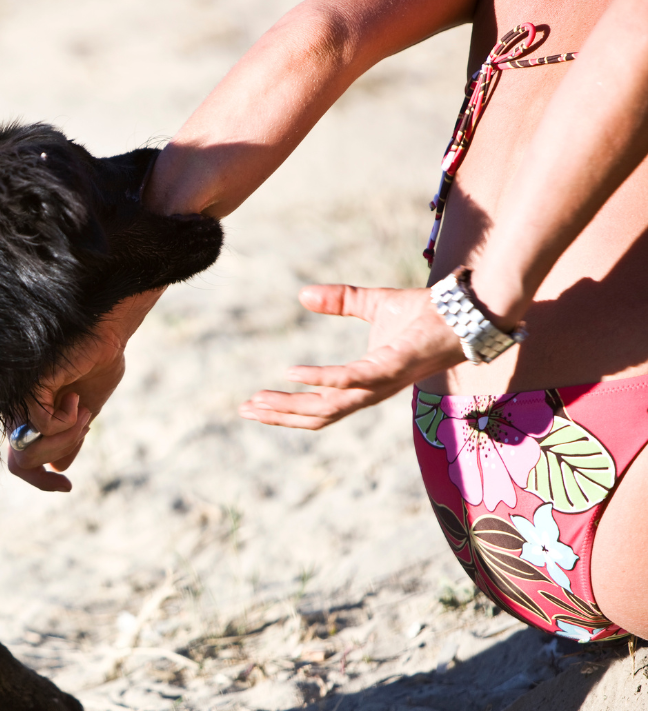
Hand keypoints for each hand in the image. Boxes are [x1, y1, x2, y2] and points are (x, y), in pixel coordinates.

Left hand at [8, 290, 163, 490]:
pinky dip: (65, 421)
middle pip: (23, 461)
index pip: (18, 463)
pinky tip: (76, 399)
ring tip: (83, 413)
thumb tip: (58, 467)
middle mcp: (16, 409)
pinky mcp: (28, 386)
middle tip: (85, 428)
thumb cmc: (96, 366)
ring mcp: (19, 398)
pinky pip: (41, 425)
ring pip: (29, 448)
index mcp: (27, 416)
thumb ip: (69, 439)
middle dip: (60, 453)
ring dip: (65, 438)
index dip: (39, 481)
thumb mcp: (84, 413)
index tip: (67, 485)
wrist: (109, 338)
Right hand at [238, 284, 465, 429]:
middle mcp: (371, 389)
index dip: (286, 408)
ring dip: (290, 407)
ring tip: (259, 401)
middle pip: (318, 415)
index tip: (255, 403)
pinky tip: (292, 373)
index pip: (320, 406)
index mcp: (365, 381)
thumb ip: (340, 300)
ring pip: (328, 407)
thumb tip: (303, 294)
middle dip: (280, 415)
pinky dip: (320, 380)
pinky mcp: (391, 366)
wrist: (465, 308)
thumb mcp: (372, 304)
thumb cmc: (426, 312)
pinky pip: (349, 379)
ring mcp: (381, 381)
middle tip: (246, 409)